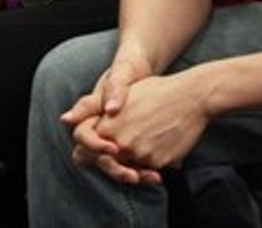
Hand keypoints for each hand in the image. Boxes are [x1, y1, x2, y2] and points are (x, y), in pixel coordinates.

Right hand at [61, 49, 160, 184]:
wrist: (149, 70)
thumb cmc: (130, 68)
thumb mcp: (122, 73)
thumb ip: (114, 88)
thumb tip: (110, 109)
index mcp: (91, 115)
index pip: (82, 138)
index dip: (95, 145)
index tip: (113, 148)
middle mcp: (99, 130)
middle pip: (98, 159)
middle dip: (115, 169)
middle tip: (134, 175)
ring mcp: (114, 139)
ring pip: (115, 166)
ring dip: (130, 174)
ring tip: (152, 177)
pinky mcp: (130, 146)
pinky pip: (131, 164)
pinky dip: (142, 171)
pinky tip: (158, 174)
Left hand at [92, 67, 213, 170]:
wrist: (193, 96)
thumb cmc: (159, 91)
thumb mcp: (124, 95)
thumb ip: (97, 110)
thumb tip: (68, 120)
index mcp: (108, 125)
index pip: (85, 151)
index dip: (91, 152)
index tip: (102, 150)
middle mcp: (121, 142)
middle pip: (108, 163)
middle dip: (114, 161)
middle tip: (129, 151)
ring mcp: (140, 154)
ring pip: (130, 168)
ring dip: (136, 162)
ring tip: (149, 145)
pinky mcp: (158, 162)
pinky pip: (150, 169)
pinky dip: (154, 163)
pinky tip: (163, 144)